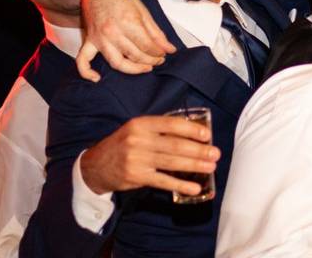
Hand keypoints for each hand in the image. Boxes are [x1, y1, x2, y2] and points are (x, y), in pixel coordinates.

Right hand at [77, 0, 174, 80]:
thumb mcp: (145, 12)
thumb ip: (157, 33)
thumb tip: (170, 49)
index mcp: (128, 22)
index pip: (147, 46)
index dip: (159, 52)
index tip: (165, 54)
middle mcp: (112, 32)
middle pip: (134, 55)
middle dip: (150, 60)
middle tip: (159, 60)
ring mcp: (99, 38)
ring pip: (115, 62)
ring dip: (132, 69)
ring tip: (145, 68)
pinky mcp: (89, 40)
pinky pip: (83, 60)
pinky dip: (87, 72)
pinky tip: (97, 79)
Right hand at [80, 115, 219, 195]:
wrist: (95, 165)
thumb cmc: (124, 144)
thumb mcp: (137, 130)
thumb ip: (160, 130)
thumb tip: (192, 133)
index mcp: (141, 124)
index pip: (171, 124)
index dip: (191, 129)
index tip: (207, 135)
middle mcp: (139, 140)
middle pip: (175, 145)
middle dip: (198, 150)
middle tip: (215, 154)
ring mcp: (136, 159)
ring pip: (171, 162)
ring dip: (194, 165)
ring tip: (210, 167)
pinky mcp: (136, 176)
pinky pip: (163, 181)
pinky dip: (180, 185)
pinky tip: (194, 188)